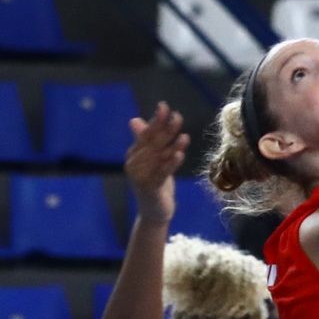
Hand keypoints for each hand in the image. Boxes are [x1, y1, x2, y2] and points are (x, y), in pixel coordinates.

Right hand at [124, 102, 187, 218]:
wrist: (154, 211)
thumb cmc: (154, 182)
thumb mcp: (152, 159)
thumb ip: (146, 140)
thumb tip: (134, 120)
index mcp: (134, 154)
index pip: (145, 134)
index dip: (155, 120)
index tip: (164, 106)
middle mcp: (134, 164)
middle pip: (152, 143)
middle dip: (166, 129)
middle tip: (178, 117)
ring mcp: (140, 177)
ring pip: (159, 157)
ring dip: (172, 145)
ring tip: (184, 136)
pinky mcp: (149, 188)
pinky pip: (162, 173)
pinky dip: (171, 163)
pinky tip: (180, 155)